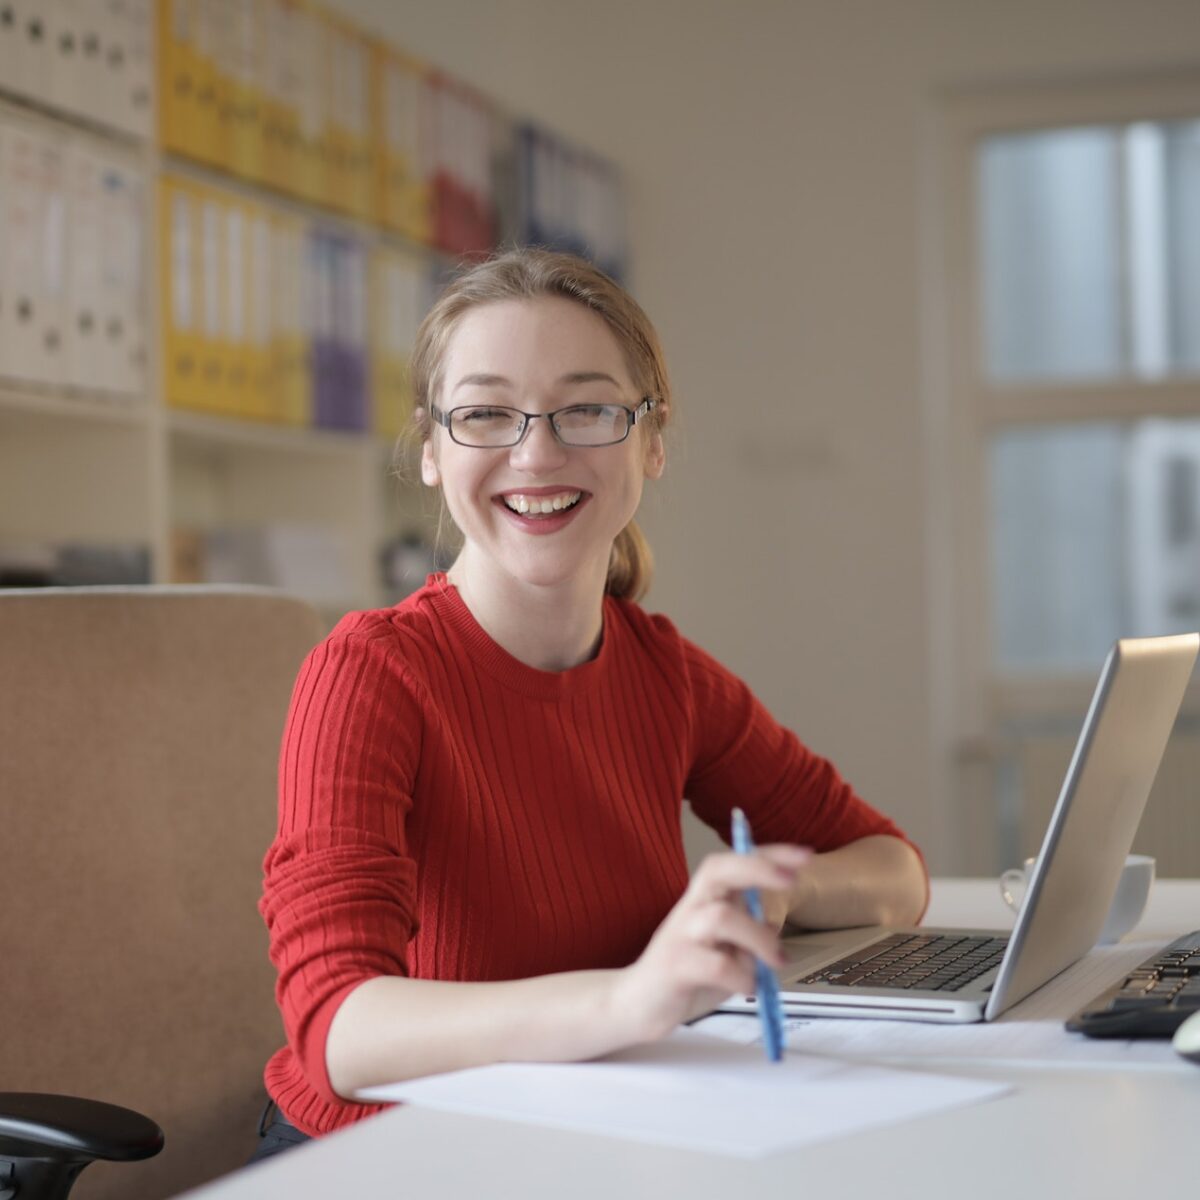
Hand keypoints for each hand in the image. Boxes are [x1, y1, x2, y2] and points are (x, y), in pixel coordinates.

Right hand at [609, 844, 810, 1043]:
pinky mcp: (674, 966)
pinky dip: (741, 976)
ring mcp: (680, 935)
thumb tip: (775, 927)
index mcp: (705, 898)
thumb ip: (748, 934)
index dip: (768, 855)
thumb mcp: (725, 948)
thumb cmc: (688, 973)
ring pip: (721, 917)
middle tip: (791, 880)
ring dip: (758, 938)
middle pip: (717, 870)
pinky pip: (715, 964)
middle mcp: (691, 907)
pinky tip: (747, 987)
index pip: (735, 861)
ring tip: (776, 962)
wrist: (638, 1003)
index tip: (804, 855)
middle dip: (757, 868)